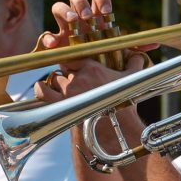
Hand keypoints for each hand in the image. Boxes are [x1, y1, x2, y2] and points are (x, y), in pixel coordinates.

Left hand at [35, 51, 150, 102]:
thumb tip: (139, 54)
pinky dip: (41, 89)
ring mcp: (68, 91)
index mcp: (92, 68)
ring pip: (55, 78)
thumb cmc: (124, 102)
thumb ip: (135, 63)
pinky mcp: (61, 104)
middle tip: (74, 78)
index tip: (76, 64)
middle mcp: (78, 78)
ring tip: (65, 87)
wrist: (116, 126)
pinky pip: (44, 92)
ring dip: (58, 82)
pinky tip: (42, 87)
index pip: (74, 56)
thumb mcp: (132, 79)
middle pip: (65, 67)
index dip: (74, 60)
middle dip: (68, 72)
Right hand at [38, 0, 153, 92]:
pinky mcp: (56, 41)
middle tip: (87, 16)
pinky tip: (55, 44)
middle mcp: (80, 16)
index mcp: (97, 14)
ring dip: (65, 10)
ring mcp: (65, 26)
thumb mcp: (120, 51)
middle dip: (81, 2)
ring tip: (73, 20)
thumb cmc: (106, 56)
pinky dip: (49, 37)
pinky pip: (47, 34)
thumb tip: (155, 43)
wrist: (90, 74)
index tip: (107, 12)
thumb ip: (135, 45)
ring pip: (59, 6)